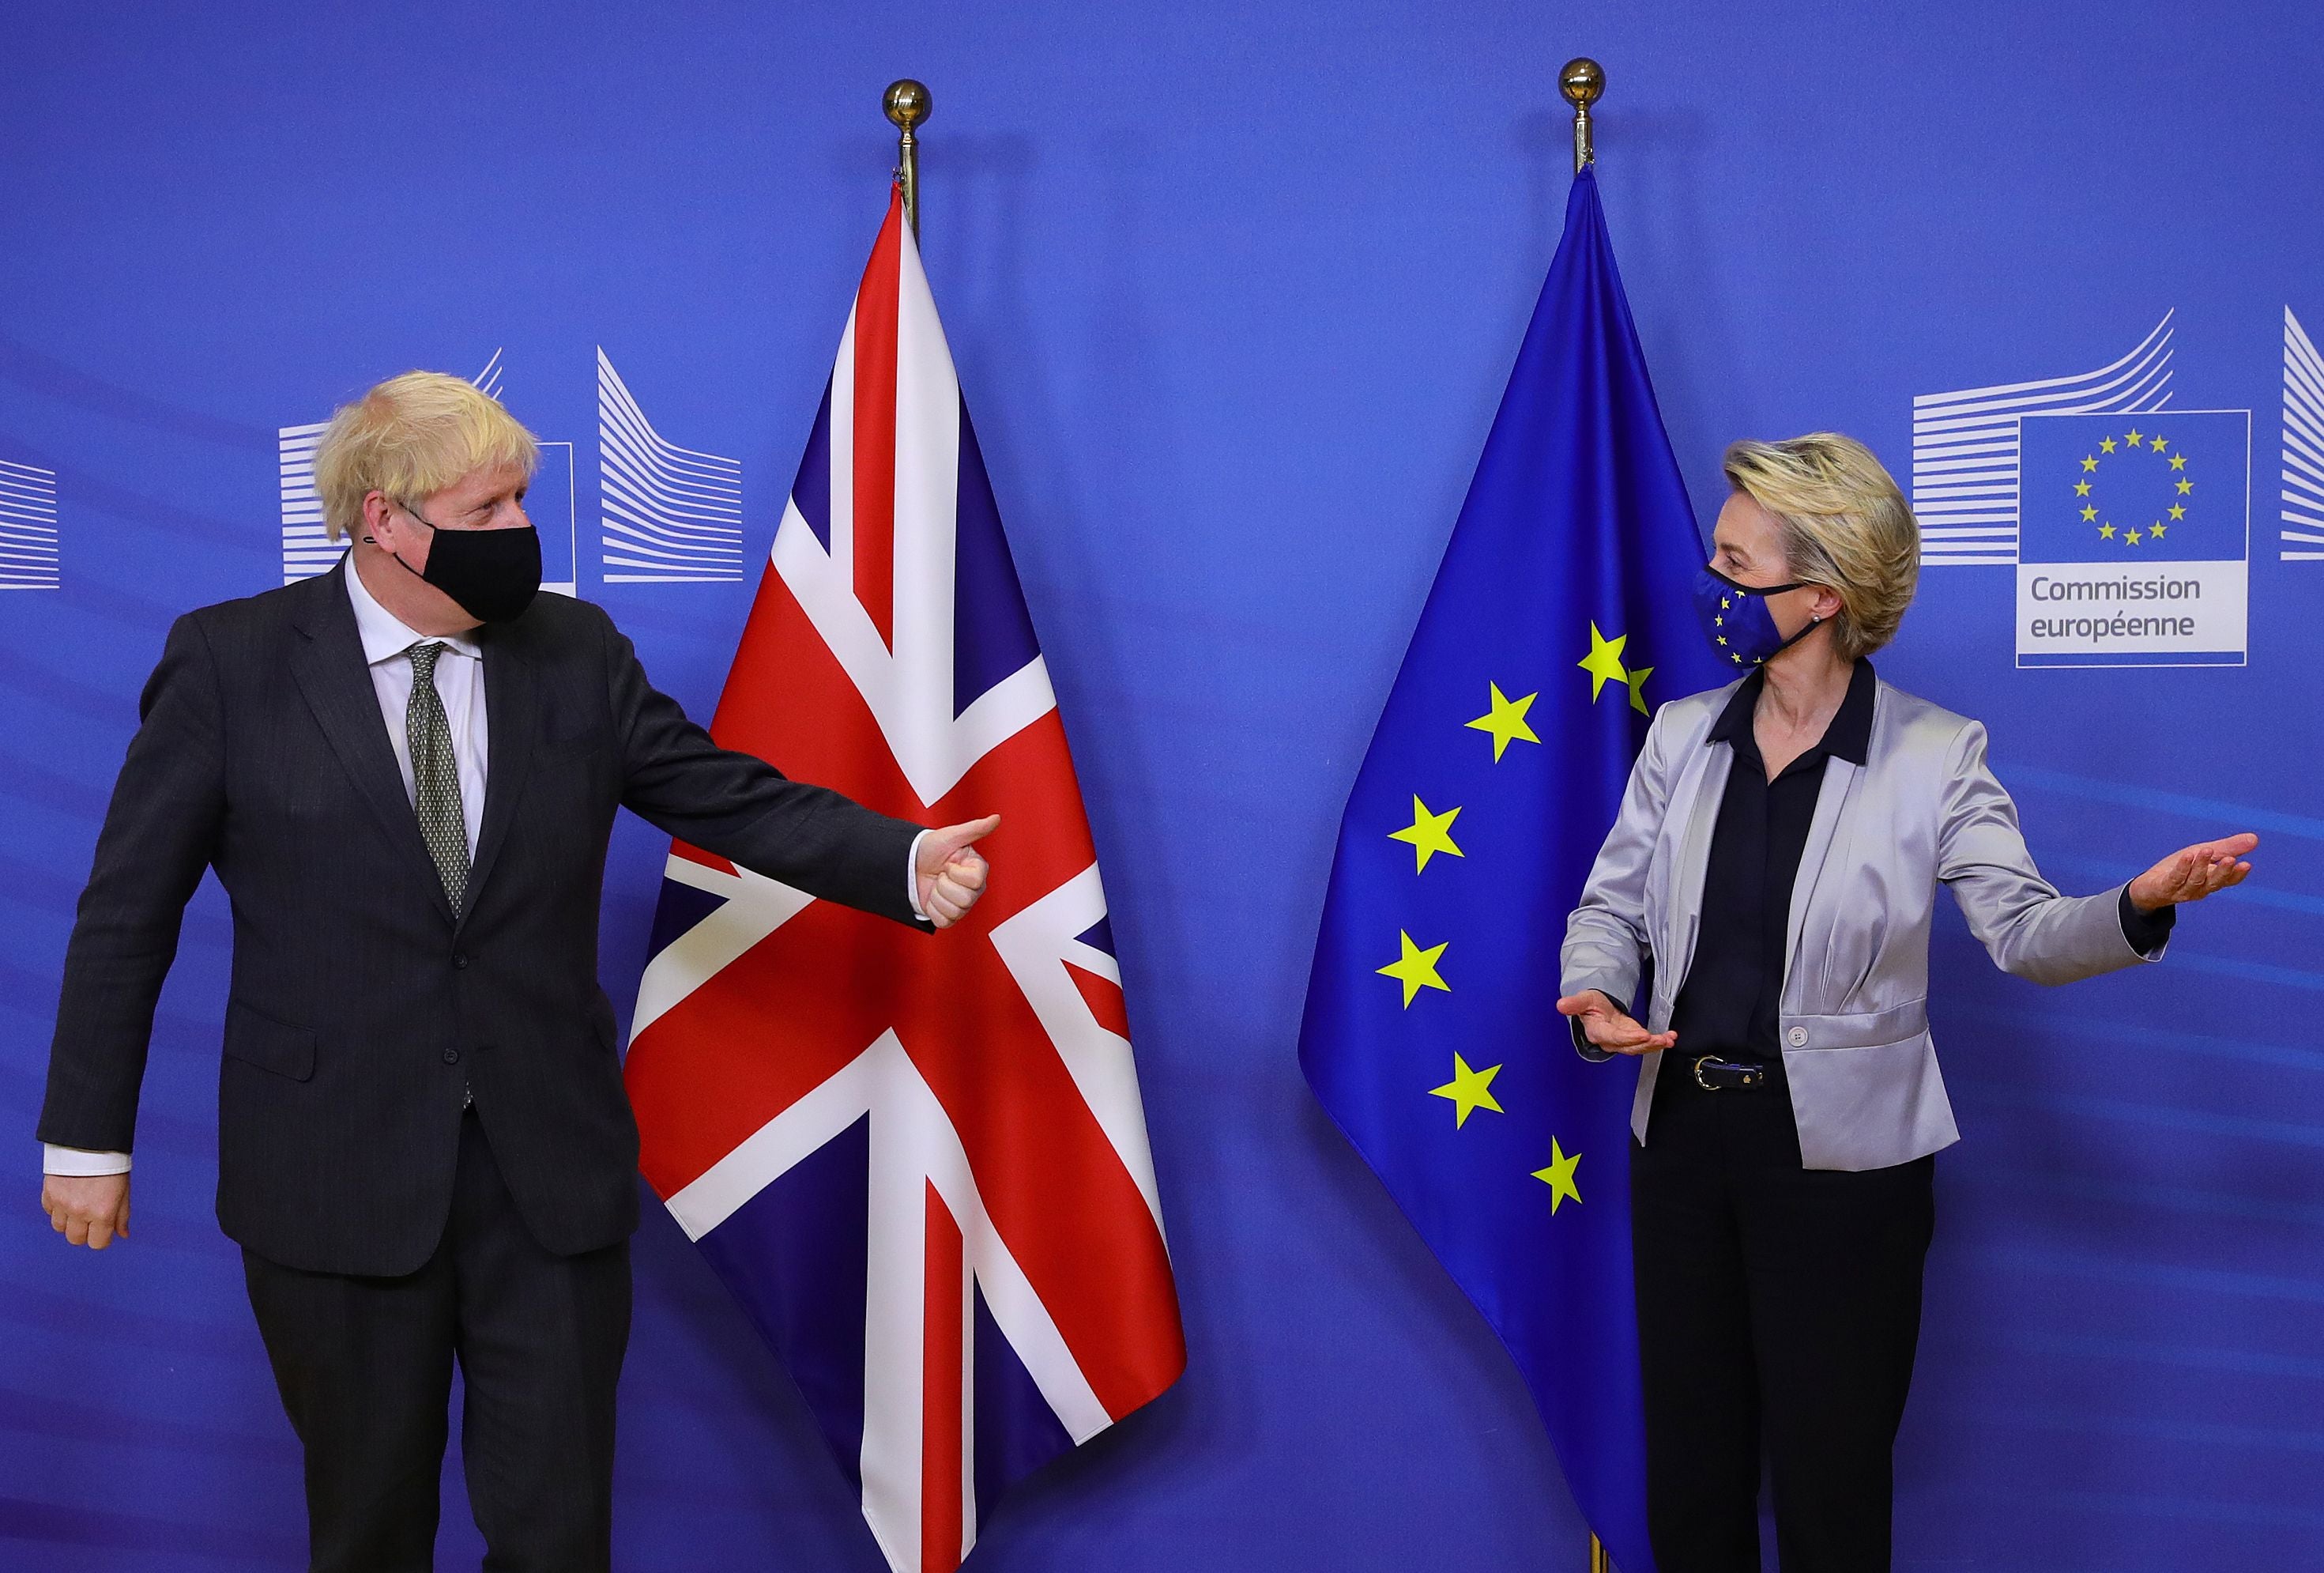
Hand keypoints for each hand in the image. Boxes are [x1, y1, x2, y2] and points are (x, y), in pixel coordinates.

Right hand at [43, 1171, 130, 1248]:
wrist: (90, 1142)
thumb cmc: (111, 1165)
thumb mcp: (124, 1191)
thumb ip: (122, 1215)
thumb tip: (122, 1234)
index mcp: (102, 1212)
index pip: (98, 1244)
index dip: (101, 1238)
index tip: (103, 1230)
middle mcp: (80, 1211)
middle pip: (76, 1239)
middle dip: (84, 1232)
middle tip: (90, 1217)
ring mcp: (62, 1203)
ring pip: (59, 1228)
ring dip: (68, 1221)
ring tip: (79, 1204)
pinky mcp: (49, 1194)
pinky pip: (49, 1212)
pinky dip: (57, 1208)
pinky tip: (68, 1195)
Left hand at [916, 814, 998, 928]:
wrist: (910, 863)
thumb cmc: (931, 848)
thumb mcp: (952, 836)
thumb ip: (976, 828)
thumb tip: (996, 818)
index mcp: (978, 871)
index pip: (975, 881)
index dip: (956, 873)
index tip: (949, 863)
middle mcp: (973, 890)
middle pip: (965, 899)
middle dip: (945, 885)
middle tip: (941, 874)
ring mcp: (961, 905)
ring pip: (954, 911)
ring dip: (937, 897)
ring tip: (936, 884)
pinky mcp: (948, 917)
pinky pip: (943, 921)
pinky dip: (933, 909)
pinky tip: (932, 897)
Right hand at [1555, 990, 1677, 1055]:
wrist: (1596, 1009)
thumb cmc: (1590, 1005)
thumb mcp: (1583, 999)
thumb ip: (1574, 1003)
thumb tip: (1561, 1005)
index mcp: (1598, 1032)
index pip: (1613, 1038)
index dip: (1628, 1038)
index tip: (1643, 1034)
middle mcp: (1610, 1041)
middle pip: (1629, 1047)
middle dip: (1646, 1044)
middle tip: (1661, 1039)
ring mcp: (1622, 1041)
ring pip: (1639, 1048)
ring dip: (1655, 1045)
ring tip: (1668, 1039)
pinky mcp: (1632, 1038)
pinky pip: (1645, 1044)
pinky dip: (1659, 1042)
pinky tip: (1670, 1037)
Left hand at [2128, 832, 2257, 911]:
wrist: (2150, 887)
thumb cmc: (2182, 868)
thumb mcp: (2205, 854)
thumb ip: (2229, 848)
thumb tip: (2255, 838)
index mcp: (2212, 881)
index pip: (2229, 881)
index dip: (2237, 874)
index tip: (2246, 864)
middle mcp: (2200, 888)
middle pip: (2214, 882)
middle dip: (2223, 871)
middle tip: (2230, 859)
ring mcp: (2182, 890)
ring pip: (2195, 879)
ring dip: (2201, 865)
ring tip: (2207, 850)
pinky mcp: (2165, 887)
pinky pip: (2175, 878)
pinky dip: (2182, 867)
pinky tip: (2187, 856)